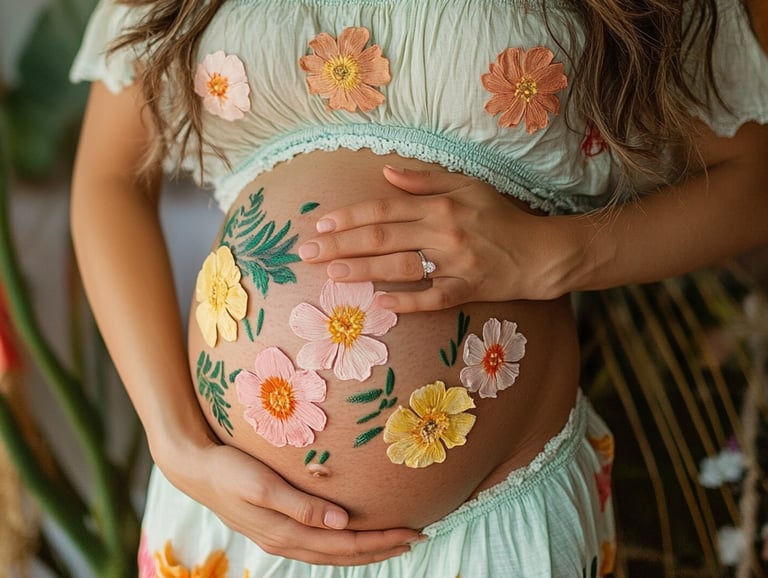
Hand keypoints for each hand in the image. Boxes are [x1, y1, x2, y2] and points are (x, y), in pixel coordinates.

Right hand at [159, 441, 418, 564]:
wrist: (196, 471)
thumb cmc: (230, 470)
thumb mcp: (263, 485)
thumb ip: (301, 505)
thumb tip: (342, 522)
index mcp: (287, 533)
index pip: (346, 543)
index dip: (380, 540)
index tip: (412, 532)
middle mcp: (287, 541)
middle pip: (344, 554)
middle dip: (382, 548)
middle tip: (416, 538)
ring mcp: (281, 537)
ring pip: (333, 553)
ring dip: (366, 549)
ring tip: (393, 542)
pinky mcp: (277, 528)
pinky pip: (319, 545)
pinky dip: (343, 544)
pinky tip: (351, 535)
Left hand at [298, 166, 575, 311]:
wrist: (541, 252)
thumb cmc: (501, 218)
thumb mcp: (467, 187)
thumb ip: (425, 181)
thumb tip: (386, 174)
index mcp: (439, 205)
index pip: (384, 208)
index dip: (350, 216)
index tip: (320, 224)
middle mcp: (444, 231)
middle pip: (383, 236)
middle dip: (342, 244)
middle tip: (308, 253)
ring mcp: (456, 262)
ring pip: (402, 266)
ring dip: (364, 269)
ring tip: (332, 274)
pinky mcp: (468, 289)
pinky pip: (434, 298)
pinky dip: (408, 302)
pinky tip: (381, 304)